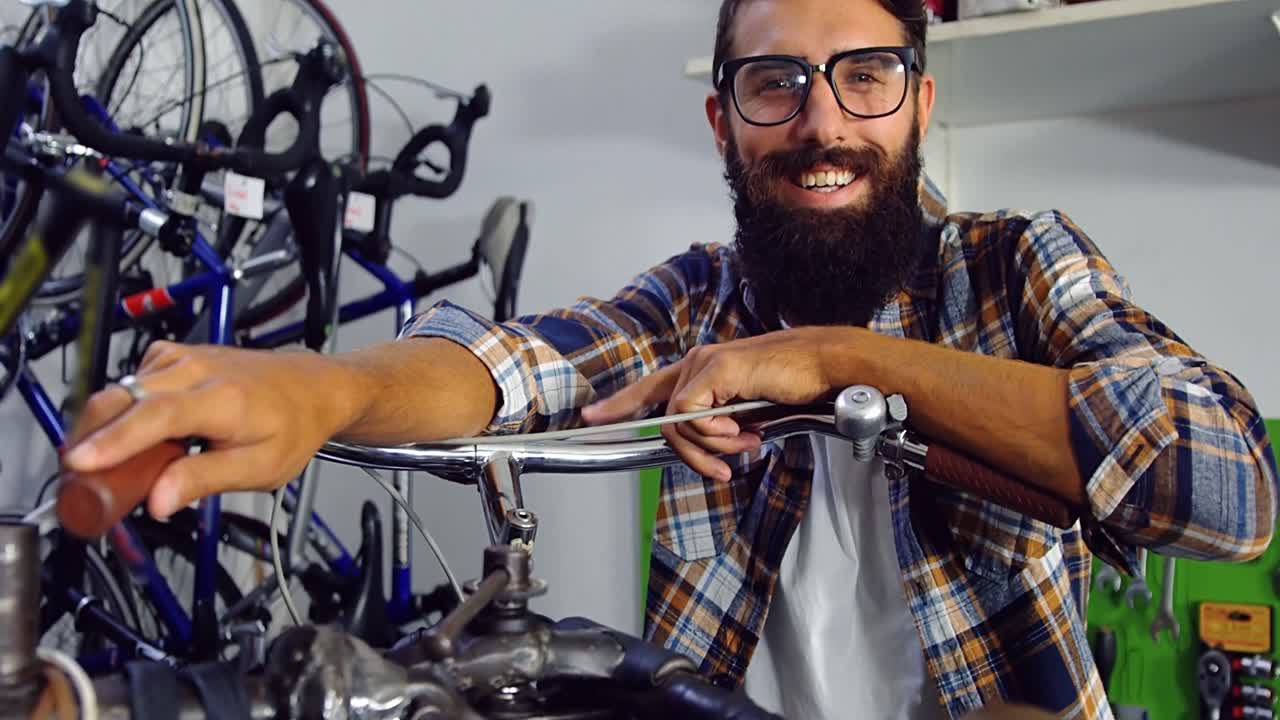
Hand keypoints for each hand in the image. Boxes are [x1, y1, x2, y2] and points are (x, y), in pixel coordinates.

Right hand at [62, 341, 354, 518]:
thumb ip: (206, 480)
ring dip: (101, 424)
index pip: (158, 415)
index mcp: (224, 399)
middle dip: (90, 436)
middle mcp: (199, 369)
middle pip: (125, 397)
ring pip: (122, 388)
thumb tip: (159, 501)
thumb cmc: (293, 426)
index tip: (80, 462)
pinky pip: (132, 380)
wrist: (314, 387)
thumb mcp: (260, 468)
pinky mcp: (175, 355)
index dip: (115, 440)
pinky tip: (135, 431)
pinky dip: (121, 407)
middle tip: (77, 480)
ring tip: (102, 465)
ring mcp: (185, 357)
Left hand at [580, 328, 843, 480]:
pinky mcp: (716, 369)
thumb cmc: (794, 388)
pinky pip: (691, 416)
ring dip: (711, 445)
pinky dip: (715, 433)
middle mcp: (697, 362)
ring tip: (747, 444)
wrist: (824, 367)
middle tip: (724, 466)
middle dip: (689, 452)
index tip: (591, 419)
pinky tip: (744, 431)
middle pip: (662, 414)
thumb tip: (704, 447)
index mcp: (702, 370)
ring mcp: (704, 363)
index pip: (651, 386)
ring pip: (677, 421)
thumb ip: (721, 424)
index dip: (620, 403)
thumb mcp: (749, 413)